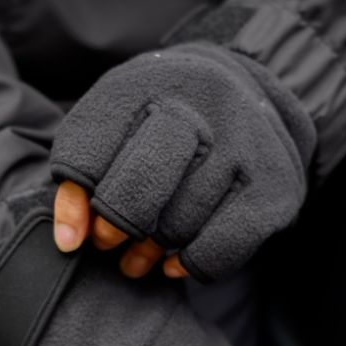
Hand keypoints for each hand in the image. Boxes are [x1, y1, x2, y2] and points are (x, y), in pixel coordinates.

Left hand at [50, 41, 315, 281]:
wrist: (247, 95)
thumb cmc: (162, 122)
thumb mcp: (115, 125)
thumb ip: (82, 172)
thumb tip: (71, 241)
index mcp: (146, 81)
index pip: (91, 150)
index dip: (74, 204)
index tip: (74, 237)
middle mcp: (201, 102)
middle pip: (141, 186)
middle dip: (119, 225)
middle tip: (112, 241)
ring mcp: (245, 143)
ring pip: (178, 225)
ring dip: (153, 250)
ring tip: (144, 251)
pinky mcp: (274, 185)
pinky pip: (218, 248)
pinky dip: (191, 264)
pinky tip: (176, 261)